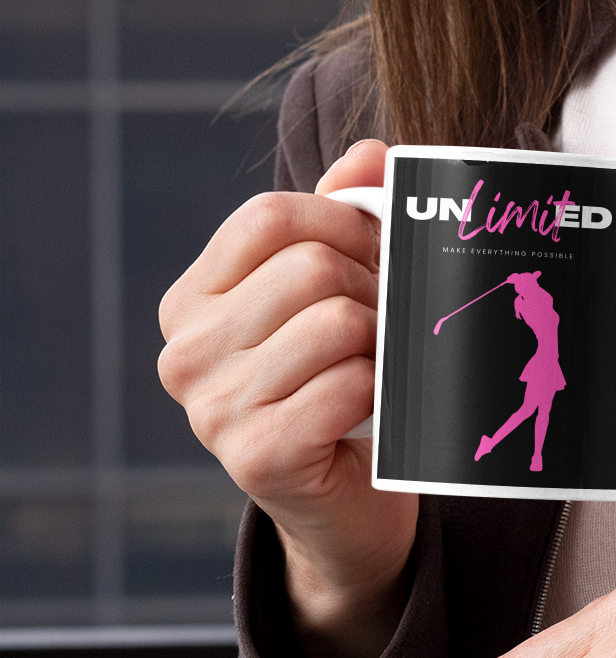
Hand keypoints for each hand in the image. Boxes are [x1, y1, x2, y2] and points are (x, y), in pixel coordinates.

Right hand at [158, 138, 418, 657]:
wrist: (344, 504)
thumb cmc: (338, 380)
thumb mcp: (335, 289)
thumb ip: (345, 215)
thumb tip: (369, 153)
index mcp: (193, 300)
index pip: (269, 215)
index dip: (343, 221)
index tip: (374, 252)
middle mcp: (186, 353)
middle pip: (310, 266)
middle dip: (373, 285)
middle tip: (388, 319)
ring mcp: (212, 411)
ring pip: (337, 321)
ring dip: (382, 340)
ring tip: (380, 362)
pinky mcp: (256, 458)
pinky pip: (349, 383)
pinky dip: (381, 388)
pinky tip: (373, 408)